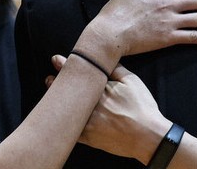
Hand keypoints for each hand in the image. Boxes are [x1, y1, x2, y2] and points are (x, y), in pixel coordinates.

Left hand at [48, 57, 169, 163]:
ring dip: (56, 101)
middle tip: (49, 78)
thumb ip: (117, 69)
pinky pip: (70, 130)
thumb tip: (106, 59)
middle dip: (55, 82)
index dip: (64, 64)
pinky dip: (63, 123)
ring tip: (51, 93)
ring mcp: (87, 122)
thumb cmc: (142, 107)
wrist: (148, 136)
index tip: (56, 59)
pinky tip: (59, 117)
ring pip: (66, 110)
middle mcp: (91, 104)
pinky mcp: (88, 138)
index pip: (79, 73)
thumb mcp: (132, 81)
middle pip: (68, 90)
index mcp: (100, 88)